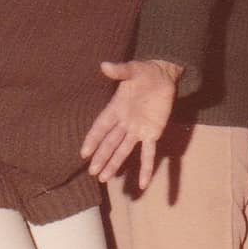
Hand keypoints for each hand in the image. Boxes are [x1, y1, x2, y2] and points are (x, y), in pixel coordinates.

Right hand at [80, 59, 182, 189]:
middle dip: (102, 157)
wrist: (163, 75)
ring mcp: (138, 130)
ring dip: (114, 164)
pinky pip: (148, 153)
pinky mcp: (152, 133)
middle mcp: (124, 122)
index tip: (84, 152)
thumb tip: (104, 65)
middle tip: (93, 172)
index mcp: (116, 108)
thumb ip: (120, 71)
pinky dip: (146, 168)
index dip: (93, 139)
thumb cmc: (145, 72)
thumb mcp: (133, 69)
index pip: (101, 127)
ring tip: (105, 178)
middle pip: (110, 143)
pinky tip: (143, 183)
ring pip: (123, 150)